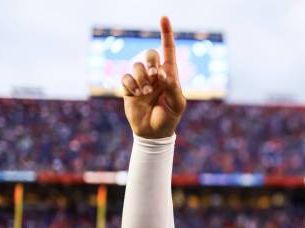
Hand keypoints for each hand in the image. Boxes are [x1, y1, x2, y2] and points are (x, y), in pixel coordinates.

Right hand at [122, 16, 185, 138]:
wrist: (154, 132)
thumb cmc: (169, 117)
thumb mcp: (178, 104)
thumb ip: (173, 88)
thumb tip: (162, 74)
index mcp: (170, 74)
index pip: (169, 50)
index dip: (166, 33)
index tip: (164, 17)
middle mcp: (155, 74)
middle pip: (150, 54)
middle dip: (152, 61)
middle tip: (156, 76)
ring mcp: (141, 80)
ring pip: (136, 66)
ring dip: (142, 78)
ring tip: (146, 92)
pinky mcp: (128, 88)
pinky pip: (126, 78)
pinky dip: (131, 85)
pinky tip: (137, 94)